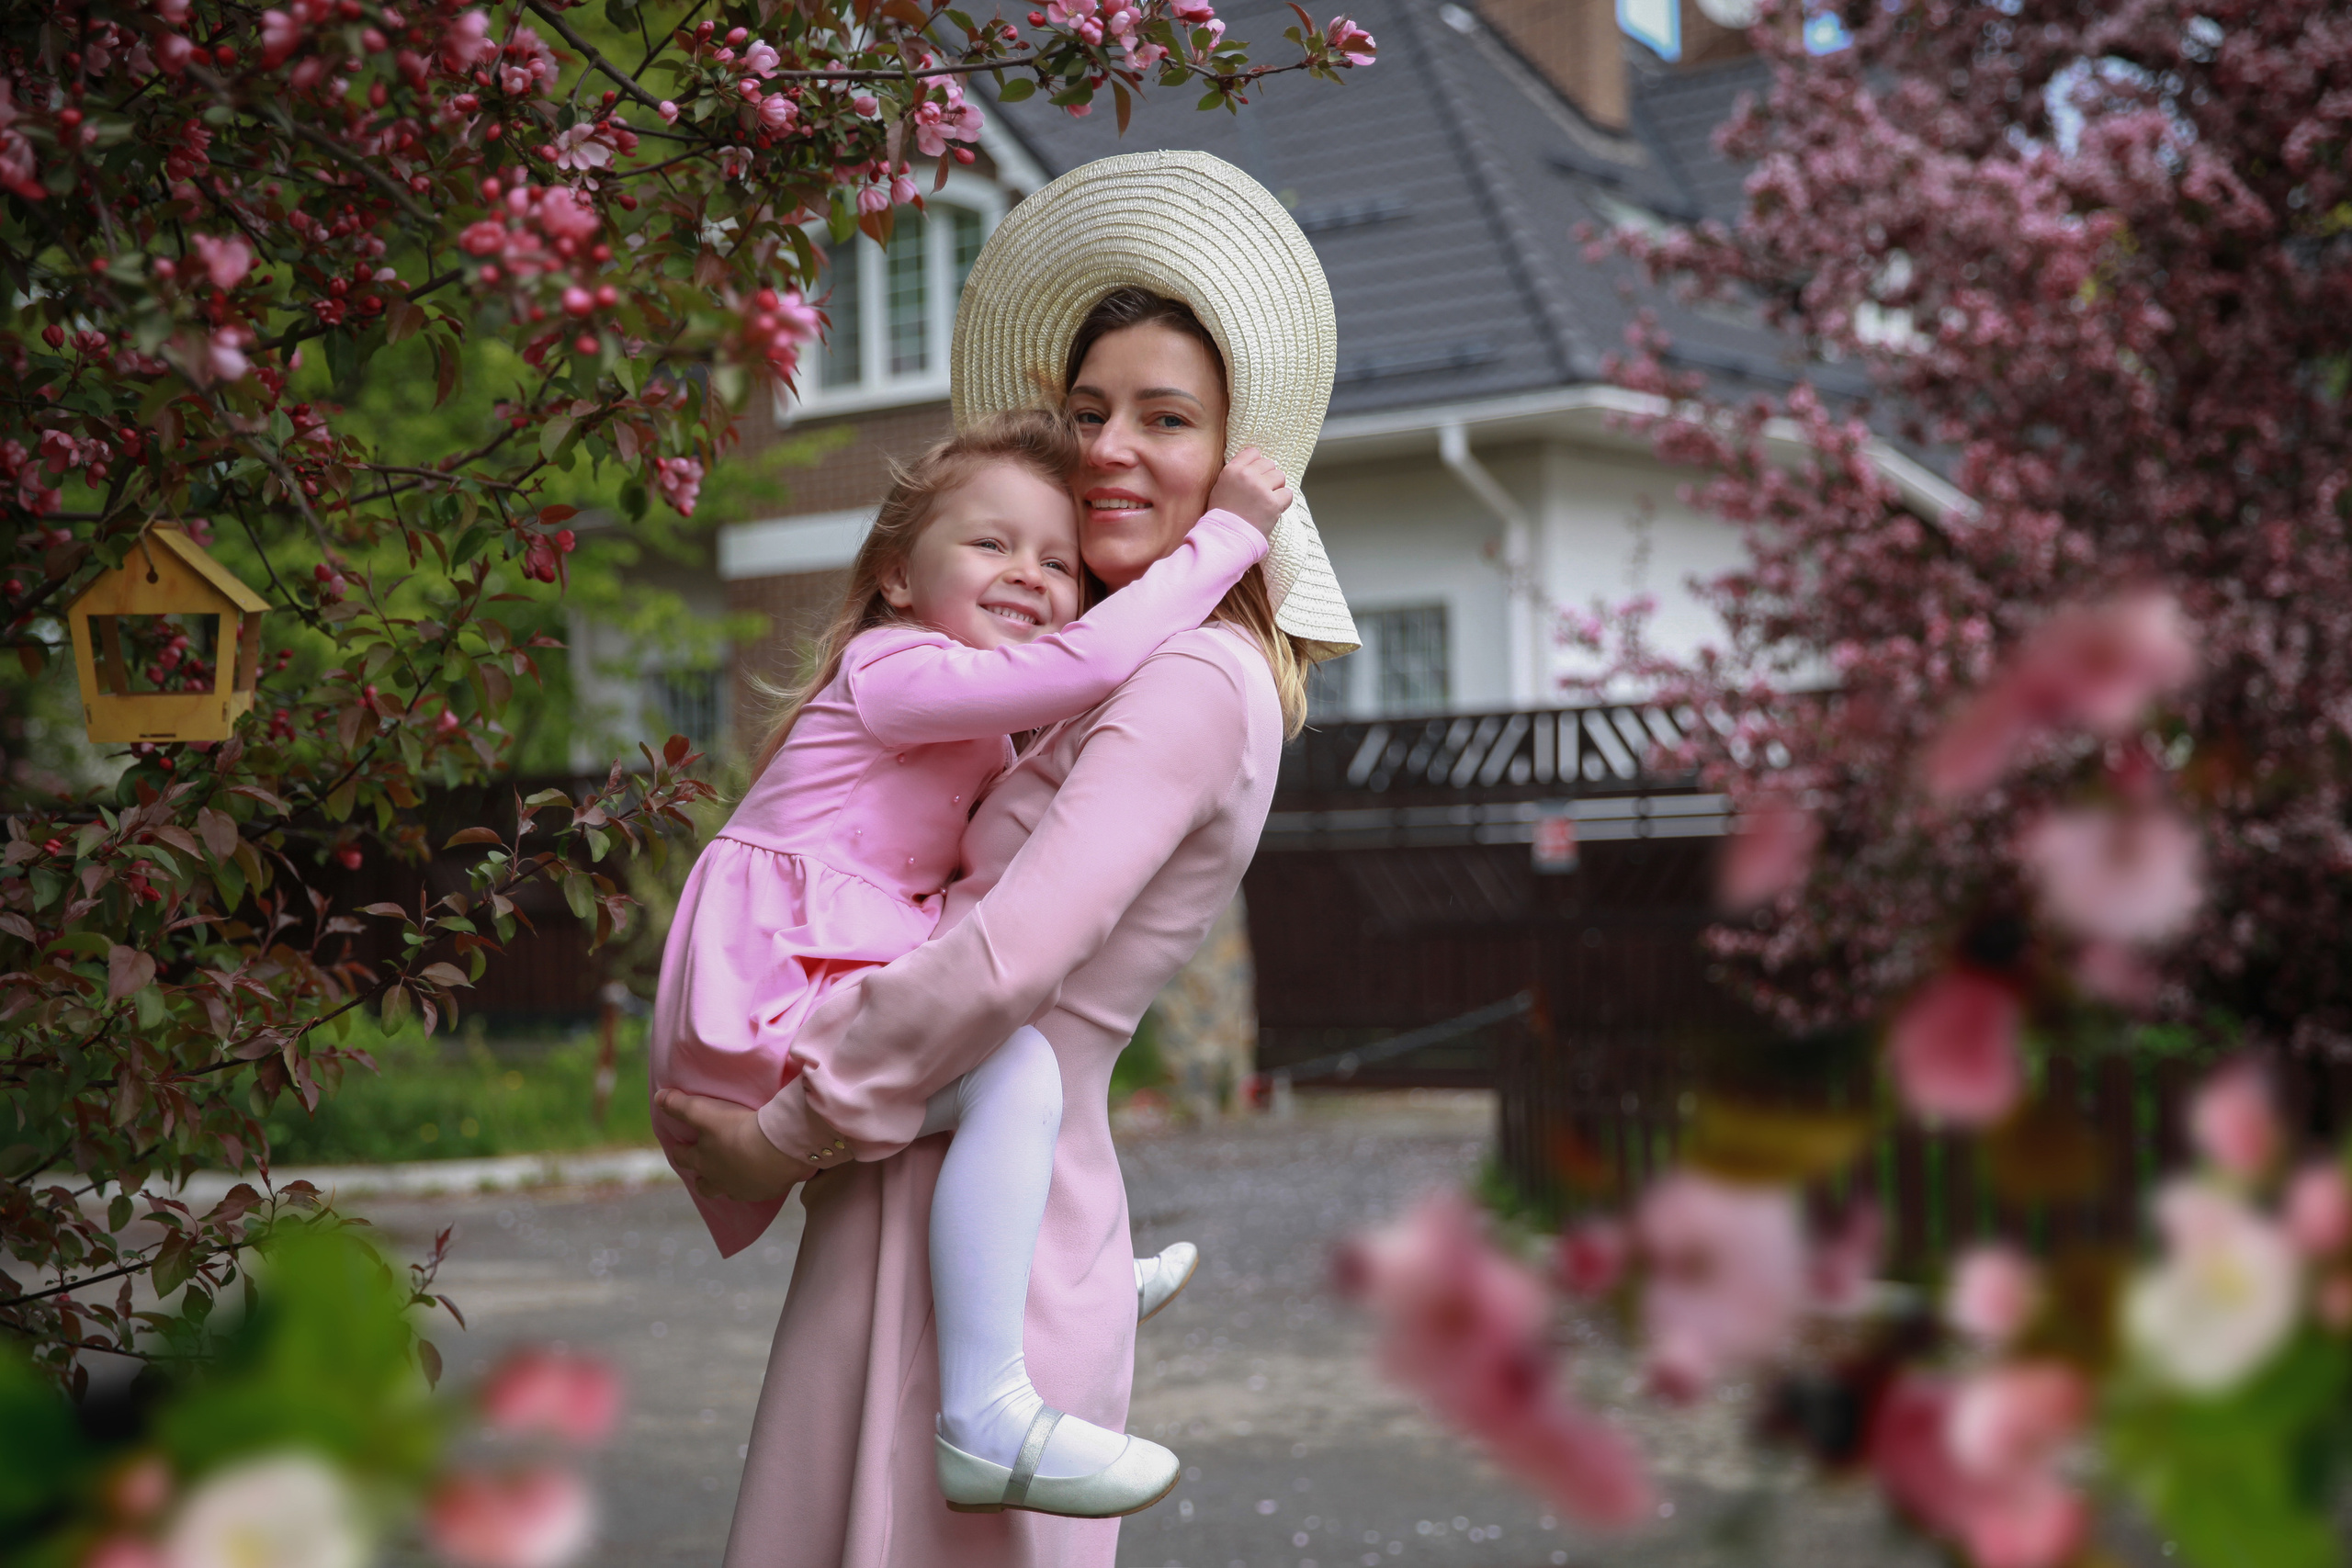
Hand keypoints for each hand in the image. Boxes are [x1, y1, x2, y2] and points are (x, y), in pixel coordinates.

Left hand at [656, 1088, 819, 1203]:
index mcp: (702, 1161)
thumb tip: (658, 1097)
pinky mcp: (764, 1192)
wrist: (778, 1148)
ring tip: (734, 1173)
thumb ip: (680, 1105)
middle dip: (701, 1176)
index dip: (680, 1150)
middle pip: (703, 1185)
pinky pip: (754, 1192)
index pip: (682, 1158)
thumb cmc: (738, 1129)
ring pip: (728, 1192)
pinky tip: (760, 1176)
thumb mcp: (705, 1113)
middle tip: (707, 1164)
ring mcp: (741, 1190)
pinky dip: (753, 1184)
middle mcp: (718, 1180)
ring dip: (726, 1184)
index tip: (682, 1144)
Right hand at [1206, 446, 1290, 536]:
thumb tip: (1252, 465)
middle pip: (1269, 464)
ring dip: (1276, 488)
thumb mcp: (1220, 487)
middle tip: (1262, 492)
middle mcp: (1247, 475)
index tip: (1256, 475)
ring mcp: (1261, 488)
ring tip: (1267, 500)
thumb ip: (1235, 474)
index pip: (1252, 452)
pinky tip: (1274, 509)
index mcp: (1232, 470)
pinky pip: (1287, 493)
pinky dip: (1283, 501)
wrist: (1226, 538)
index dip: (1257, 464)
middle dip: (1268, 477)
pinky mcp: (1273, 503)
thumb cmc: (1222, 516)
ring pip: (1280, 476)